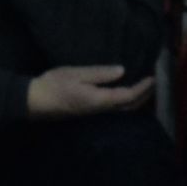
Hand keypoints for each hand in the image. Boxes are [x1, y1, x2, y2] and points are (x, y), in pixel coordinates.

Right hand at [26, 65, 155, 118]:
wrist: (34, 102)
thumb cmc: (54, 85)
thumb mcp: (77, 74)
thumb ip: (100, 74)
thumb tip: (121, 71)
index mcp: (99, 100)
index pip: (127, 96)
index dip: (142, 88)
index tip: (152, 77)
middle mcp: (99, 111)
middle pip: (127, 108)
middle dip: (142, 97)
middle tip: (151, 84)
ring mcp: (93, 114)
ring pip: (120, 111)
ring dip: (134, 101)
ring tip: (141, 90)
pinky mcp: (88, 113)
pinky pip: (112, 110)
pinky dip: (122, 103)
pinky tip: (121, 96)